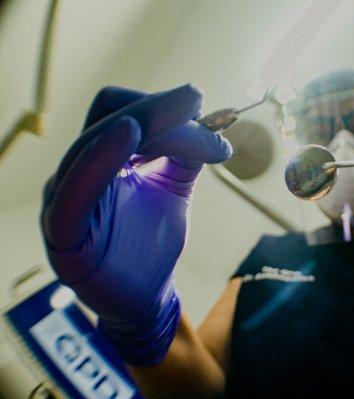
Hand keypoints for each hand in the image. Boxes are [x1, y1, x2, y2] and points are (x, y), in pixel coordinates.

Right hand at [41, 85, 231, 363]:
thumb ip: (184, 155)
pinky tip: (130, 135)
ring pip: (93, 143)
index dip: (158, 103)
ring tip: (182, 110)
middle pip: (107, 118)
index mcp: (101, 159)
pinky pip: (76, 188)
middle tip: (197, 99)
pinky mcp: (62, 231)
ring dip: (142, 122)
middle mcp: (77, 171)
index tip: (203, 107)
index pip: (120, 111)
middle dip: (156, 107)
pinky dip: (101, 156)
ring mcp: (64, 199)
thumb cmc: (152, 243)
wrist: (145, 297)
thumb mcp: (173, 189)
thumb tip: (208, 122)